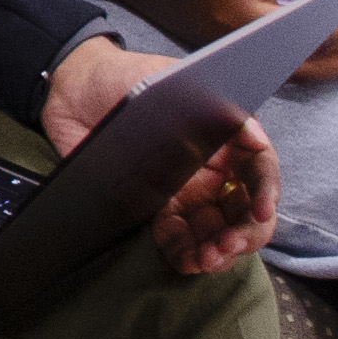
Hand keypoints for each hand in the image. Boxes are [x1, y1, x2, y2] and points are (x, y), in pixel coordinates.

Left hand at [43, 37, 278, 274]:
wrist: (70, 90)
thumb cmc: (124, 76)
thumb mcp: (168, 79)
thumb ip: (213, 105)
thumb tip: (257, 137)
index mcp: (221, 137)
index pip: (258, 169)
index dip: (267, 192)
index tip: (263, 212)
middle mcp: (209, 169)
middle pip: (243, 210)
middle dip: (244, 232)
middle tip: (227, 244)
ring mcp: (183, 192)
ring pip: (215, 231)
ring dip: (218, 250)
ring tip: (207, 258)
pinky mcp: (154, 210)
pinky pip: (179, 240)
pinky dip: (188, 255)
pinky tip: (189, 262)